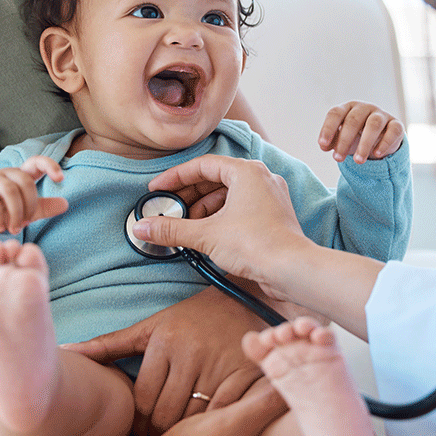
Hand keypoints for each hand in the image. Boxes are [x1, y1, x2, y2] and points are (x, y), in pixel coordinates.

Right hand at [0, 156, 67, 233]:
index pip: (36, 162)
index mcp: (21, 174)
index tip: (61, 178)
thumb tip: (65, 204)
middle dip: (29, 205)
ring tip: (14, 229)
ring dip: (15, 213)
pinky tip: (0, 227)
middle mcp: (6, 173)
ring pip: (9, 191)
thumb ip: (45, 207)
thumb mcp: (27, 210)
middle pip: (25, 182)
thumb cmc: (5, 209)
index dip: (49, 165)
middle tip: (25, 223)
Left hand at [63, 286, 266, 435]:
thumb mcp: (151, 327)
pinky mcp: (246, 374)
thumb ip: (109, 344)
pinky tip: (207, 430)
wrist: (248, 299)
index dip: (137, 424)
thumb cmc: (192, 318)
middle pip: (166, 414)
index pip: (142, 399)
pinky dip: (213, 427)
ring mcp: (220, 364)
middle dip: (156, 434)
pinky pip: (223, 415)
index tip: (136, 433)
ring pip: (193, 419)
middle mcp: (191, 351)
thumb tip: (65, 352)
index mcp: (164, 339)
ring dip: (184, 435)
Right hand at [137, 155, 314, 286]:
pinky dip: (220, 217)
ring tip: (186, 226)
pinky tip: (206, 234)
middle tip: (168, 210)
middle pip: (215, 179)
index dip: (175, 177)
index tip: (157, 189)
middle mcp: (261, 178)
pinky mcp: (273, 216)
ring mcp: (269, 197)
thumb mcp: (206, 235)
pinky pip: (240, 208)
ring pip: (228, 195)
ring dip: (203, 209)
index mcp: (246, 171)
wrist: (293, 270)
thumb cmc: (257, 244)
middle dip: (189, 196)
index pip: (202, 165)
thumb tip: (143, 228)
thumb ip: (172, 229)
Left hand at [319, 101, 404, 163]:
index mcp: (348, 108)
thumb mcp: (343, 138)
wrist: (381, 138)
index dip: (328, 128)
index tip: (322, 145)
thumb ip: (332, 141)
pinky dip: (385, 143)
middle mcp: (364, 108)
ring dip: (364, 144)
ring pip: (373, 124)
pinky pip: (393, 131)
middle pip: (353, 120)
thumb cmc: (357, 136)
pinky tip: (377, 154)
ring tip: (357, 161)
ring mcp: (381, 115)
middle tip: (338, 158)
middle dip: (344, 140)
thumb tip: (324, 146)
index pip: (335, 113)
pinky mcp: (396, 124)